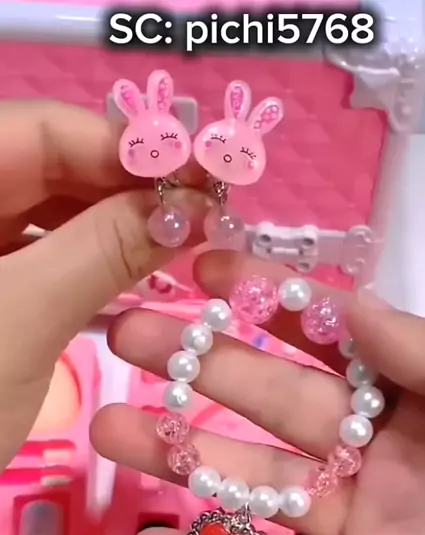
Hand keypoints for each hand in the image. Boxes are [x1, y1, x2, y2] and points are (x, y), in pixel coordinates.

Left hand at [0, 100, 206, 469]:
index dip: (125, 145)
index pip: (38, 130)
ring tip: (178, 243)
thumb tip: (194, 204)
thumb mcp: (25, 320)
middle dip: (125, 186)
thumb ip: (106, 248)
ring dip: (112, 225)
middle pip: (44, 165)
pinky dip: (84, 261)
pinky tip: (132, 271)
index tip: (204, 173)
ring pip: (44, 211)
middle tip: (204, 212)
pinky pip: (35, 254)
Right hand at [92, 250, 424, 534]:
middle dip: (203, 369)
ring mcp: (370, 533)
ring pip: (265, 491)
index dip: (270, 304)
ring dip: (187, 463)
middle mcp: (388, 456)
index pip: (336, 340)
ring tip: (113, 437)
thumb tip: (352, 306)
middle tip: (124, 337)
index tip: (201, 273)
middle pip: (280, 406)